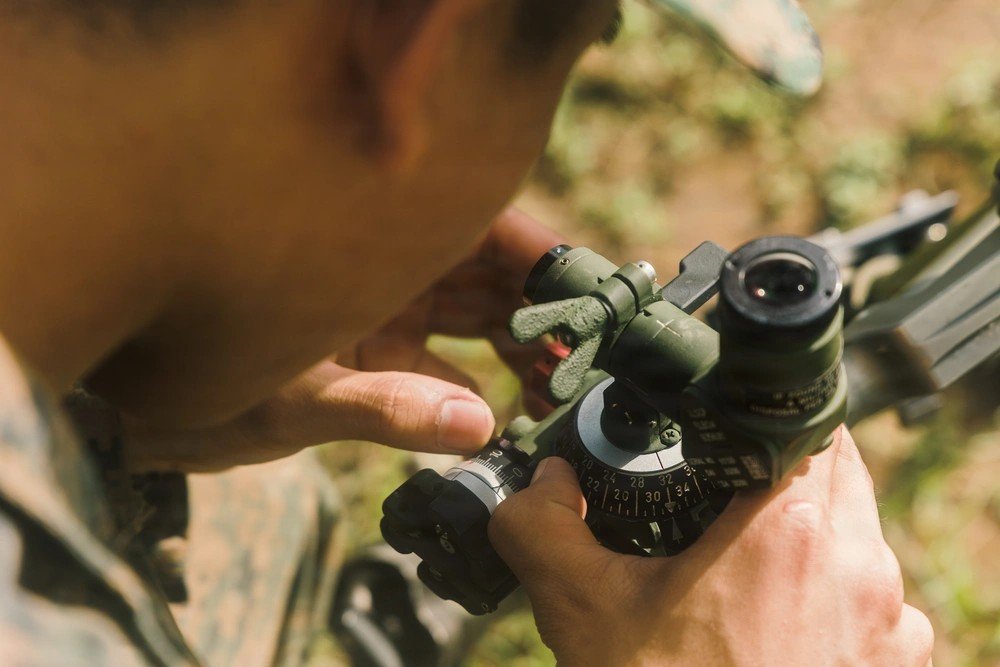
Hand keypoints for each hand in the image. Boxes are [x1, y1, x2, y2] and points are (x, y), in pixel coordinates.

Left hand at [124, 208, 562, 471]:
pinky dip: (481, 385)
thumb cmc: (202, 391)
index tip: (586, 296)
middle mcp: (385, 268)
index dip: (539, 256)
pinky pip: (449, 360)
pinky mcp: (381, 350)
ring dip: (522, 349)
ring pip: (477, 314)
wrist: (146, 418)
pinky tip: (509, 413)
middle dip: (541, 311)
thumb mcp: (295, 399)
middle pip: (489, 273)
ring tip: (560, 389)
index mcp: (368, 249)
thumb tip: (478, 425)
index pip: (477, 229)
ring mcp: (386, 308)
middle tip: (583, 360)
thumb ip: (387, 409)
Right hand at [489, 427, 933, 665]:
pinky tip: (776, 621)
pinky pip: (876, 598)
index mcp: (789, 532)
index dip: (764, 414)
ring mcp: (892, 625)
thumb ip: (543, 527)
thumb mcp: (585, 612)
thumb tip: (542, 482)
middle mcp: (862, 567)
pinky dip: (833, 588)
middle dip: (780, 470)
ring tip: (742, 556)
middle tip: (719, 488)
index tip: (723, 427)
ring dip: (810, 530)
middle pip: (834, 472)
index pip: (805, 421)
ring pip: (858, 534)